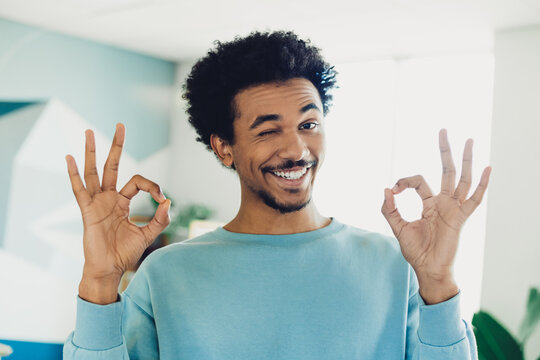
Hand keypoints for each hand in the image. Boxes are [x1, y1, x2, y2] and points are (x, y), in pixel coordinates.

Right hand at [65, 123, 170, 303]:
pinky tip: (70, 158)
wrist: (109, 270)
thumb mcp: (147, 235)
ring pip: (94, 172)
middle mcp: (109, 198)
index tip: (161, 198)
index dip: (151, 185)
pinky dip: (74, 174)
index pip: (137, 182)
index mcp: (122, 202)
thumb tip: (168, 200)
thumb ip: (160, 219)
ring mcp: (96, 203)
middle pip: (112, 166)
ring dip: (91, 152)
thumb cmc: (125, 254)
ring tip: (89, 131)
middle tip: (121, 125)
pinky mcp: (87, 211)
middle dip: (116, 146)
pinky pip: (79, 189)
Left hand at [381, 129, 490, 303]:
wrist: (427, 269)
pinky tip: (487, 168)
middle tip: (443, 130)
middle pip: (445, 170)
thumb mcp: (397, 228)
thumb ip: (389, 210)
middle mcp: (443, 202)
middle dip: (444, 151)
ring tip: (469, 140)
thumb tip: (385, 190)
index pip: (418, 181)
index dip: (404, 181)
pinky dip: (482, 185)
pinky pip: (474, 199)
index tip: (393, 190)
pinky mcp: (461, 218)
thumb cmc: (415, 251)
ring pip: (461, 178)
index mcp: (428, 203)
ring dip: (465, 160)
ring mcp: (453, 208)